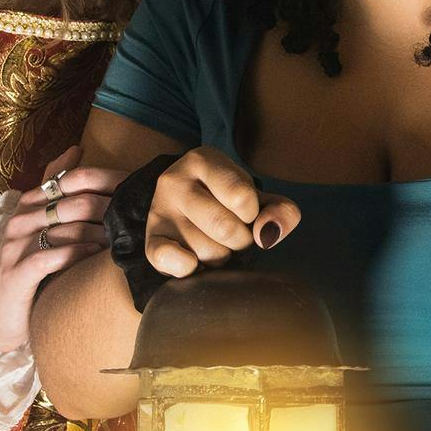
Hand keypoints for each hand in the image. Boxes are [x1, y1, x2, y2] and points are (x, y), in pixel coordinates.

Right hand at [0, 145, 124, 352]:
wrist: (5, 314)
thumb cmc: (32, 266)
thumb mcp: (44, 224)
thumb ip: (57, 188)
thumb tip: (77, 148)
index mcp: (27, 206)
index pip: (64, 183)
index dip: (98, 184)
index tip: (127, 190)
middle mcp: (18, 222)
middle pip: (68, 204)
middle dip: (104, 209)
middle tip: (133, 214)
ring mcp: (14, 248)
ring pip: (63, 229)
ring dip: (97, 232)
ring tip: (122, 236)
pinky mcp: (16, 273)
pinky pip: (51, 256)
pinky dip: (77, 253)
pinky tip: (96, 254)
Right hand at [146, 146, 301, 276]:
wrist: (186, 210)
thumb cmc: (228, 202)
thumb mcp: (258, 198)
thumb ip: (280, 211)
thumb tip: (268, 234)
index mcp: (204, 160)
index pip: (241, 196)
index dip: (252, 214)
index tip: (246, 212)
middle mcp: (175, 180)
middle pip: (225, 228)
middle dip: (240, 240)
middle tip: (234, 234)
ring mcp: (159, 210)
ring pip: (206, 251)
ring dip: (220, 257)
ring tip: (214, 242)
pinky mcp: (150, 239)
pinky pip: (170, 261)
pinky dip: (190, 270)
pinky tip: (195, 261)